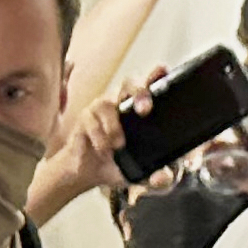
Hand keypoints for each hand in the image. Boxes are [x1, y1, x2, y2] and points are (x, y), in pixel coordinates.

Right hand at [29, 78, 147, 228]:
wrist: (87, 174)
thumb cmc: (118, 165)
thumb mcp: (141, 174)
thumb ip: (157, 178)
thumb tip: (163, 178)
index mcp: (138, 109)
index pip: (149, 85)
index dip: (156, 75)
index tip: (162, 69)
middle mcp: (120, 102)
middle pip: (129, 82)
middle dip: (139, 92)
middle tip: (144, 110)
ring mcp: (100, 108)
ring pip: (107, 105)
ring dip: (114, 127)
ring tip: (118, 147)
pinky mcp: (84, 118)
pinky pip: (90, 122)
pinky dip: (98, 139)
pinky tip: (102, 151)